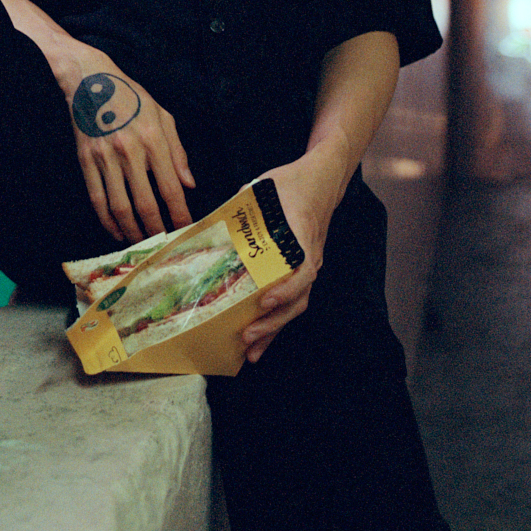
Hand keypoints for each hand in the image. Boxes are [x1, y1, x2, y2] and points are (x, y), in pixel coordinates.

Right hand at [65, 68, 195, 242]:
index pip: (170, 187)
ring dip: (132, 231)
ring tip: (141, 244)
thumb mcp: (162, 116)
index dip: (179, 213)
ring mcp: (105, 157)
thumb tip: (189, 184)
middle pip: (145, 203)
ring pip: (119, 207)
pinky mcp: (86, 160)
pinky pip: (97, 198)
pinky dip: (107, 221)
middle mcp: (129, 151)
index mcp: (153, 139)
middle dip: (156, 230)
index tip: (186, 229)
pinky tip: (116, 231)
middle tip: (163, 245)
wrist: (91, 81)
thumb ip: (177, 152)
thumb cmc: (132, 97)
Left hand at [237, 149, 338, 362]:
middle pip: (298, 299)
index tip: (265, 301)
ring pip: (296, 306)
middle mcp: (310, 258)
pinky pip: (292, 301)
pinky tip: (260, 339)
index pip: (301, 270)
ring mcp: (309, 266)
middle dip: (273, 322)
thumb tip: (210, 220)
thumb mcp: (266, 186)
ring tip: (251, 351)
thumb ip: (241, 202)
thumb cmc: (292, 183)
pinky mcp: (303, 271)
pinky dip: (277, 321)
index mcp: (302, 236)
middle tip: (247, 337)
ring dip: (274, 330)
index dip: (285, 289)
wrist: (321, 179)